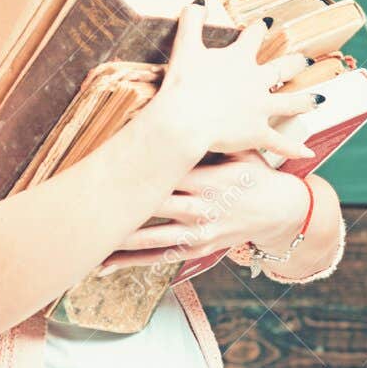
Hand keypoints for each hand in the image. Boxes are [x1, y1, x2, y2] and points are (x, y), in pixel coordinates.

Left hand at [99, 150, 309, 271]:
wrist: (281, 212)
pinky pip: (159, 257)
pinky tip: (104, 263)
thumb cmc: (254, 172)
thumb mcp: (239, 149)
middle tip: (84, 201)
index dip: (136, 167)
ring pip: (151, 238)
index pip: (166, 171)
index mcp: (209, 178)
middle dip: (120, 205)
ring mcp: (199, 232)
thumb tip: (178, 104)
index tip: (106, 163)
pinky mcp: (197, 249)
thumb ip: (210, 135)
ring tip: (86, 238)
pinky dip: (130, 262)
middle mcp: (202, 207)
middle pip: (152, 206)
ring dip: (118, 240)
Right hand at [156, 0, 318, 161]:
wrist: (186, 119)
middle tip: (306, 59)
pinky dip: (294, 149)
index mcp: (239, 59)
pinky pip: (280, 143)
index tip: (267, 22)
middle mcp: (256, 82)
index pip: (252, 38)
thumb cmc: (184, 84)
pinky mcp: (257, 133)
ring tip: (319, 99)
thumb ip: (191, 23)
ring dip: (305, 101)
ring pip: (290, 103)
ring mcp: (260, 108)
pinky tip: (308, 153)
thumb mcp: (186, 48)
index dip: (259, 29)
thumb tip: (196, 3)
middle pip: (280, 69)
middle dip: (294, 63)